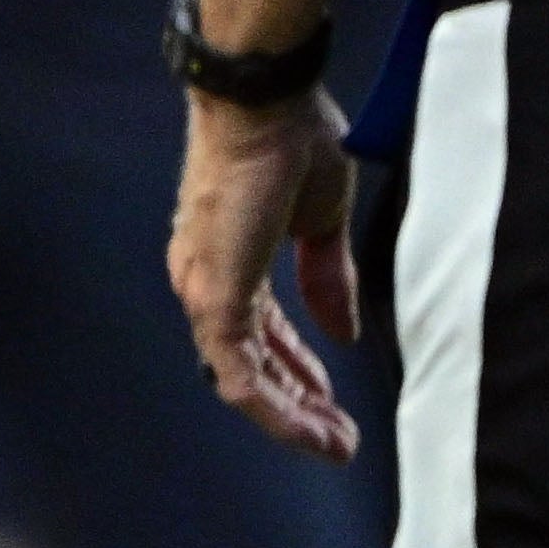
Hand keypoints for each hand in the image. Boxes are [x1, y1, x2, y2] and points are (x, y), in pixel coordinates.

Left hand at [168, 83, 359, 460]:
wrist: (265, 103)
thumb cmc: (291, 141)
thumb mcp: (321, 223)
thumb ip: (328, 278)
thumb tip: (343, 333)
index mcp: (230, 261)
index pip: (262, 336)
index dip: (298, 373)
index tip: (333, 402)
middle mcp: (208, 282)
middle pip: (252, 367)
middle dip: (299, 408)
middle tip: (340, 440)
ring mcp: (205, 292)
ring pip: (243, 381)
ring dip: (291, 419)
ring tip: (335, 444)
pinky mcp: (213, 298)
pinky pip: (238, 376)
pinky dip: (273, 409)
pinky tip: (308, 431)